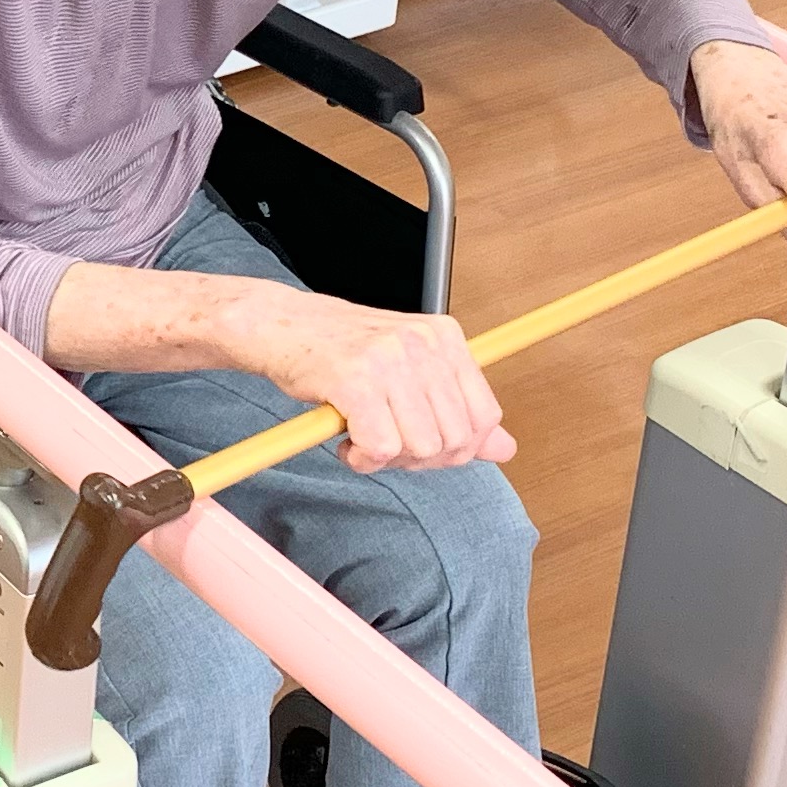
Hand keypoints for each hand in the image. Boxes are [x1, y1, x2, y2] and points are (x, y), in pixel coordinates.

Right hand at [230, 286, 509, 473]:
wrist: (282, 326)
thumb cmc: (342, 351)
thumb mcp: (410, 372)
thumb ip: (457, 409)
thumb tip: (505, 448)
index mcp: (445, 337)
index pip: (485, 416)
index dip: (456, 446)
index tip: (420, 443)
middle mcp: (424, 342)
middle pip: (455, 439)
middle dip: (419, 458)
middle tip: (384, 443)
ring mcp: (390, 358)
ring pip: (422, 447)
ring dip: (387, 459)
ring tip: (361, 438)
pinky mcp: (355, 379)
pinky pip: (380, 448)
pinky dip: (362, 458)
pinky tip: (345, 441)